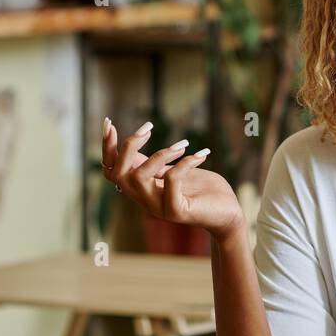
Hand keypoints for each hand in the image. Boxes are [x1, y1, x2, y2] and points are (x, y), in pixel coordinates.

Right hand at [102, 117, 244, 238]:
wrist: (228, 213)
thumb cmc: (203, 190)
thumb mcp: (173, 170)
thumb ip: (154, 164)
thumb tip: (133, 143)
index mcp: (142, 189)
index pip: (112, 171)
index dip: (107, 148)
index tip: (109, 122)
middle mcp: (146, 200)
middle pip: (118, 174)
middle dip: (128, 146)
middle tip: (148, 127)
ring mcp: (160, 208)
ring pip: (139, 178)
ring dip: (159, 155)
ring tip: (183, 144)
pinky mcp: (178, 212)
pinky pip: (171, 182)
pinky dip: (184, 163)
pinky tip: (200, 155)